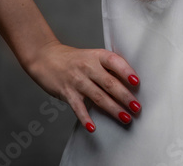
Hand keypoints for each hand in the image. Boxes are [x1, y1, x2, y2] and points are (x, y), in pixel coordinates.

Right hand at [25, 41, 140, 130]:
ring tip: (125, 118)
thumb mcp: (91, 56)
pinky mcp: (67, 92)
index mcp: (97, 56)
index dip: (126, 71)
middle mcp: (88, 67)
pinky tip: (92, 127)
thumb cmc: (73, 59)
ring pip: (98, 97)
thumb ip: (107, 67)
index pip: (114, 62)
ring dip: (113, 109)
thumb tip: (129, 83)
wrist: (45, 57)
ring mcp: (77, 80)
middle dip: (125, 96)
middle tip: (137, 107)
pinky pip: (78, 107)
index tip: (137, 82)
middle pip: (109, 83)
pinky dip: (85, 118)